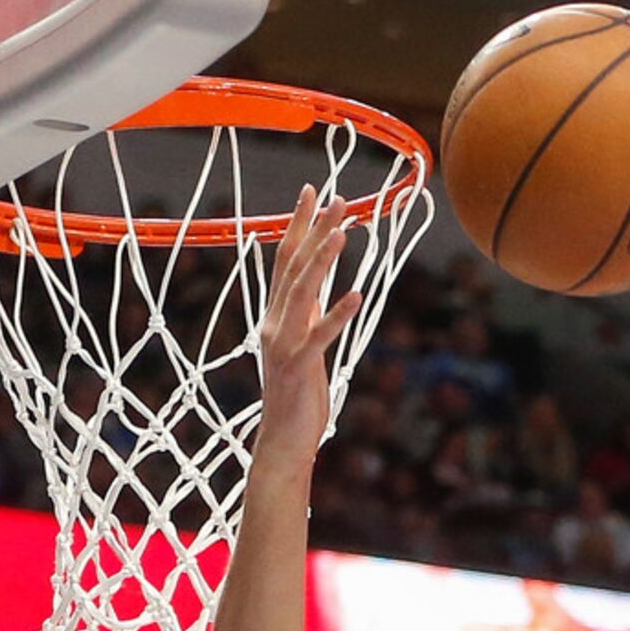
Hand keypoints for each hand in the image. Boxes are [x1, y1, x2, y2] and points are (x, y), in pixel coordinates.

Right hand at [256, 185, 362, 466]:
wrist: (283, 439)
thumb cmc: (297, 395)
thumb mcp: (303, 345)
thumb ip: (308, 315)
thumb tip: (319, 285)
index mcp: (275, 316)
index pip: (285, 260)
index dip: (298, 224)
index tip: (313, 192)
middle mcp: (273, 324)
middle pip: (294, 267)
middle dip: (314, 230)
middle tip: (336, 198)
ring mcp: (283, 345)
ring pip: (302, 292)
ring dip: (324, 259)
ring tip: (343, 230)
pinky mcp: (298, 367)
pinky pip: (320, 336)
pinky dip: (337, 314)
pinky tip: (356, 294)